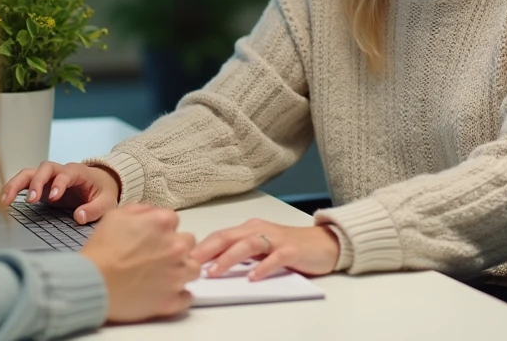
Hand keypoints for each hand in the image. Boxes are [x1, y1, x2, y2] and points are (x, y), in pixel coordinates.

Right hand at [0, 161, 120, 223]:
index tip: (54, 197)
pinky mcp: (41, 185)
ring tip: (6, 201)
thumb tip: (79, 217)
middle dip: (36, 182)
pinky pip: (24, 182)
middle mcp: (61, 171)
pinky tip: (4, 202)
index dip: (59, 183)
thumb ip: (95, 209)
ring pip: (29, 173)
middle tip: (30, 200)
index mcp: (78, 172)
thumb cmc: (103, 191)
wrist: (100, 183)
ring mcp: (49, 177)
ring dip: (17, 184)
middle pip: (44, 168)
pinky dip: (13, 189)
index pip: (66, 174)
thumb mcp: (107, 201)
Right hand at [80, 203, 198, 323]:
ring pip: (193, 269)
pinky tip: (164, 292)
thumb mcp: (115, 216)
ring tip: (161, 275)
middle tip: (155, 256)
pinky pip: (187, 297)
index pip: (174, 221)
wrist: (92, 282)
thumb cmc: (101, 251)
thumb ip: (141, 209)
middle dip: (174, 248)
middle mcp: (176, 247)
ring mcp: (176, 275)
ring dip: (181, 270)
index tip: (151, 238)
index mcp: (163, 223)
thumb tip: (153, 213)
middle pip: (188, 243)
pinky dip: (178, 295)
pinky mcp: (171, 300)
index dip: (162, 229)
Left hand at [191, 219, 339, 281]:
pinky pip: (274, 258)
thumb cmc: (290, 247)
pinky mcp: (291, 250)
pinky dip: (262, 267)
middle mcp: (259, 230)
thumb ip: (240, 253)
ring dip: (229, 258)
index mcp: (248, 229)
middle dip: (206, 250)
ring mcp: (275, 239)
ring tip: (215, 272)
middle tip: (189, 264)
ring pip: (247, 245)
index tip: (181, 259)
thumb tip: (210, 267)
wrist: (325, 243)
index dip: (200, 247)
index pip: (219, 235)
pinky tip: (252, 277)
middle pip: (228, 237)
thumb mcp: (261, 248)